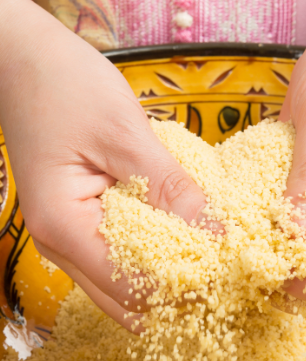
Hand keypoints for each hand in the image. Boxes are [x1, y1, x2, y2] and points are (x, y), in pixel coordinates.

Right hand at [0, 0, 217, 330]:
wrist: (25, 61)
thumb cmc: (66, 88)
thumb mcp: (125, 135)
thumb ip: (168, 187)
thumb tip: (214, 234)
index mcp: (65, 227)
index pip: (130, 287)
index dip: (180, 285)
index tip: (225, 270)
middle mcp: (60, 244)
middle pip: (125, 299)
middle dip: (174, 293)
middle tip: (223, 274)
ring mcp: (69, 236)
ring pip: (123, 283)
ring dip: (165, 276)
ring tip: (210, 258)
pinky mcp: (83, 221)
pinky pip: (121, 255)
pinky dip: (153, 254)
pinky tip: (183, 239)